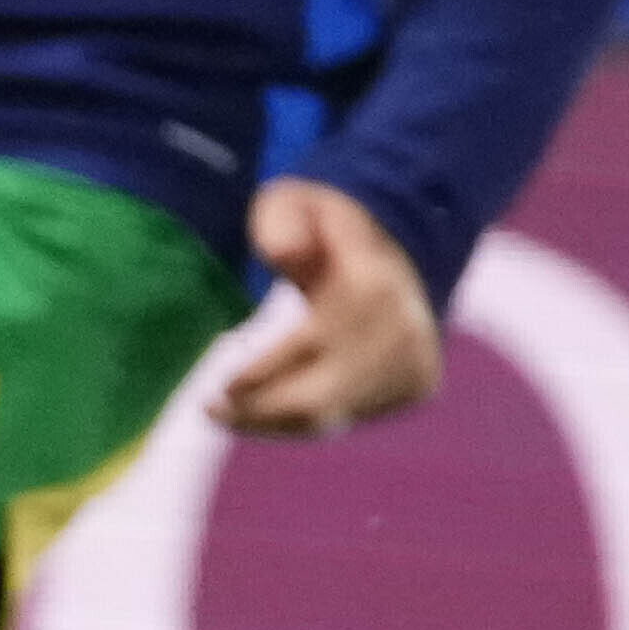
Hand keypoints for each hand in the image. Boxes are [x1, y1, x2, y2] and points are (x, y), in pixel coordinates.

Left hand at [213, 180, 445, 438]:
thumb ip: (280, 221)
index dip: (262, 372)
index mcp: (372, 281)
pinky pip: (351, 418)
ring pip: (332, 417)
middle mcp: (401, 328)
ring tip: (230, 417)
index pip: (308, 345)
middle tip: (211, 412)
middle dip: (259, 412)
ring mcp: (414, 359)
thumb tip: (287, 253)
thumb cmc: (324, 231)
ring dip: (274, 424)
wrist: (399, 247)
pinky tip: (272, 414)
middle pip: (318, 396)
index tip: (224, 386)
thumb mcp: (295, 205)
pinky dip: (305, 422)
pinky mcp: (417, 383)